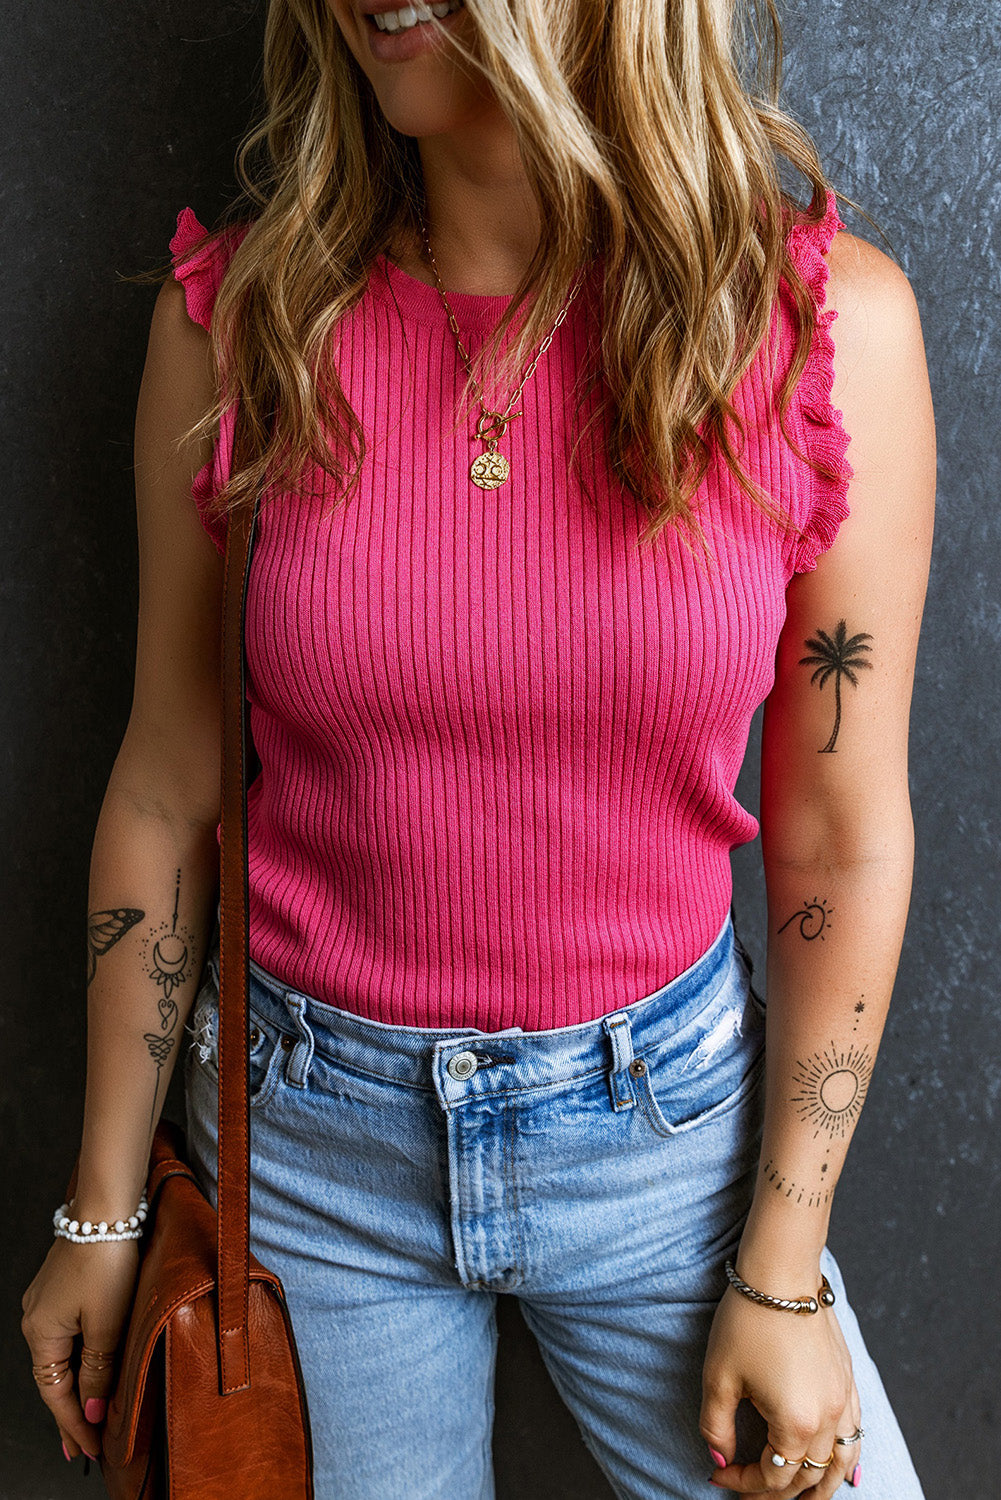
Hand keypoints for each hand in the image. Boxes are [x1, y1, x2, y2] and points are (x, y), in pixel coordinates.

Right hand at [21, 1236, 138, 1462]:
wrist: (106, 1208)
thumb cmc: (105, 1261)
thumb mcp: (106, 1324)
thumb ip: (98, 1371)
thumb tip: (89, 1412)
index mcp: (40, 1333)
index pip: (55, 1394)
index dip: (73, 1424)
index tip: (89, 1450)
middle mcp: (36, 1319)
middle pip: (54, 1378)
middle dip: (70, 1413)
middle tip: (85, 1446)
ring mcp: (47, 1301)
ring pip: (62, 1356)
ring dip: (77, 1386)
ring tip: (92, 1415)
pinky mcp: (62, 1287)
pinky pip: (69, 1335)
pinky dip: (81, 1358)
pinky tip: (93, 1368)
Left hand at [700, 1286, 861, 1496]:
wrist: (781, 1272)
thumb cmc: (747, 1321)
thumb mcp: (719, 1377)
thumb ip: (717, 1427)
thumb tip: (720, 1461)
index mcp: (796, 1424)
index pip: (772, 1478)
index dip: (743, 1484)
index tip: (719, 1477)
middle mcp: (828, 1418)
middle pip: (808, 1478)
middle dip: (777, 1493)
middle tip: (751, 1495)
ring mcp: (844, 1399)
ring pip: (842, 1464)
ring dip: (822, 1487)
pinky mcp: (849, 1380)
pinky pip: (855, 1434)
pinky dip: (847, 1458)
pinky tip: (839, 1465)